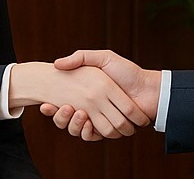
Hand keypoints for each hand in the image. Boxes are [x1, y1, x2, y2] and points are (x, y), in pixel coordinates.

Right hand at [8, 62, 149, 139]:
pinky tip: (86, 121)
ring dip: (73, 124)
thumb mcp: (104, 58)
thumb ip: (82, 57)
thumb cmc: (128, 72)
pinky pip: (92, 136)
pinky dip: (87, 132)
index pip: (63, 104)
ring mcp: (100, 120)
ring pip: (77, 130)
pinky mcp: (108, 130)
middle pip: (66, 120)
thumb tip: (57, 64)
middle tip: (63, 107)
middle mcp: (92, 108)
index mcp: (88, 94)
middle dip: (60, 118)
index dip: (52, 108)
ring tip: (76, 112)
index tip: (45, 104)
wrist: (148, 89)